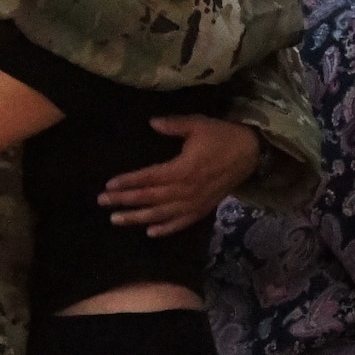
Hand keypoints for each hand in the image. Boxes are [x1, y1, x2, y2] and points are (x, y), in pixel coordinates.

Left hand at [99, 115, 259, 236]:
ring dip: (138, 218)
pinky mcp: (204, 208)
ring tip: (116, 220)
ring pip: (162, 214)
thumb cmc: (222, 135)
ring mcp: (196, 202)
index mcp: (183, 169)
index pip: (149, 178)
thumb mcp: (198, 124)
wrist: (251, 152)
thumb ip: (173, 124)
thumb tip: (151, 122)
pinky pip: (182, 222)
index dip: (129, 182)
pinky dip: (166, 228)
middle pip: (151, 199)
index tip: (109, 185)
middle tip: (103, 203)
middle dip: (125, 201)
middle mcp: (187, 190)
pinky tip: (150, 232)